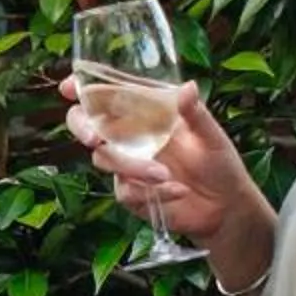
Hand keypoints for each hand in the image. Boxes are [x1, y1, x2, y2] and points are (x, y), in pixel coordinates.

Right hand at [59, 76, 262, 246]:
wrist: (225, 208)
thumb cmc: (219, 164)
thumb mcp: (212, 136)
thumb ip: (196, 114)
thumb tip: (187, 87)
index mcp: (145, 113)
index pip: (105, 96)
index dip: (81, 90)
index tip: (69, 87)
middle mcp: (130, 137)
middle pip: (87, 125)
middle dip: (82, 128)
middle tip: (94, 137)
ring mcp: (127, 165)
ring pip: (105, 159)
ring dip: (132, 166)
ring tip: (164, 174)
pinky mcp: (131, 193)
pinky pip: (124, 190)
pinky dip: (149, 191)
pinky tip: (176, 191)